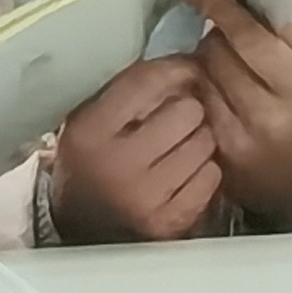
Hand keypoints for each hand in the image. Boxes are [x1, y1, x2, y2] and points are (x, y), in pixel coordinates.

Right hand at [46, 54, 220, 244]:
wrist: (79, 232)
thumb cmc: (91, 162)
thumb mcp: (90, 119)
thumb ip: (129, 90)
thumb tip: (186, 61)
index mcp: (91, 132)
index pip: (148, 80)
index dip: (176, 69)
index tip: (186, 69)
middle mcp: (118, 165)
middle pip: (188, 111)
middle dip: (188, 109)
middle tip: (178, 118)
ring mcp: (146, 199)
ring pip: (206, 142)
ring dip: (199, 140)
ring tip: (180, 146)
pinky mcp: (169, 223)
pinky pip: (212, 176)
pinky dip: (204, 171)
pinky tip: (185, 173)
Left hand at [185, 0, 291, 230]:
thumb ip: (288, 40)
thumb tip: (247, 7)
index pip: (248, 38)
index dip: (218, 7)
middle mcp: (264, 115)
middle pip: (215, 55)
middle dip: (216, 37)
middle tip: (227, 39)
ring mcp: (234, 140)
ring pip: (199, 80)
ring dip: (202, 64)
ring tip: (220, 67)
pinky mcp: (215, 158)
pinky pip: (194, 109)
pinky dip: (198, 93)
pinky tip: (212, 92)